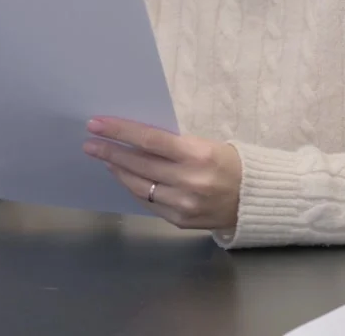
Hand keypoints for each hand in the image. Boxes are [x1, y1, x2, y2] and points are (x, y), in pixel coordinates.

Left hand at [84, 117, 241, 230]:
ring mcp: (182, 204)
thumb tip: (135, 138)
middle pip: (139, 164)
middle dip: (110, 151)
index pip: (149, 140)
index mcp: (197, 154)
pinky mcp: (179, 221)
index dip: (120, 131)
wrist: (254, 199)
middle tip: (90, 142)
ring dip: (118, 171)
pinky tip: (124, 177)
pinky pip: (148, 203)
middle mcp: (188, 181)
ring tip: (103, 158)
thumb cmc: (228, 162)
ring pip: (138, 186)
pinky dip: (134, 188)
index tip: (96, 124)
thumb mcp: (205, 144)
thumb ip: (173, 144)